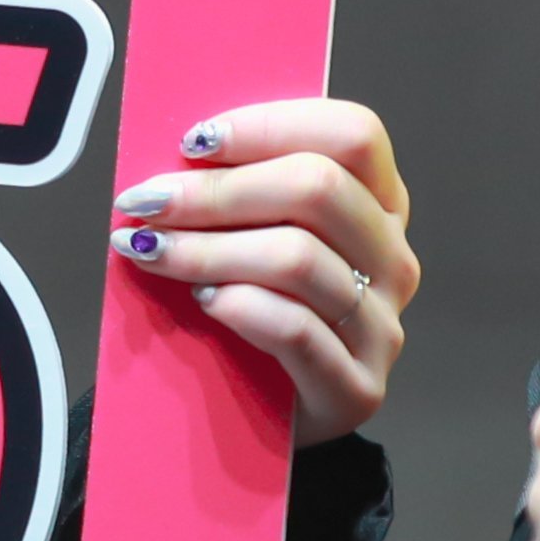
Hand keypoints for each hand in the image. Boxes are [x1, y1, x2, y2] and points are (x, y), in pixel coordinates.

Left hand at [109, 97, 417, 445]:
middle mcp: (392, 259)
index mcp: (378, 205)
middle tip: (148, 201)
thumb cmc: (250, 307)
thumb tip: (172, 155)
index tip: (194, 140)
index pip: (352, 135)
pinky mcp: (357, 387)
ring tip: (151, 250)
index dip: (271, 125)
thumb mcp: (253, 235)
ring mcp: (382, 326)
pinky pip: (295, 330)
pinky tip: (202, 299)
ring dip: (208, 248)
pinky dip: (238, 305)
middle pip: (319, 189)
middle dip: (218, 190)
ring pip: (298, 258)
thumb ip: (237, 189)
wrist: (264, 415)